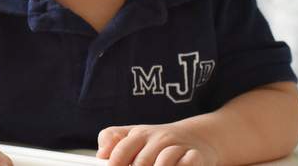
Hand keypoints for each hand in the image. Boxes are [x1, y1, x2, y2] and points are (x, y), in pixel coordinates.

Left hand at [96, 123, 218, 165]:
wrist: (196, 137)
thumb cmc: (158, 141)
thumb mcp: (135, 136)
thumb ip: (113, 139)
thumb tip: (101, 153)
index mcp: (140, 135)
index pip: (122, 150)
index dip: (115, 164)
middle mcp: (159, 139)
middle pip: (141, 162)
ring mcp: (178, 147)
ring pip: (163, 163)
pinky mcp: (196, 156)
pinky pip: (187, 164)